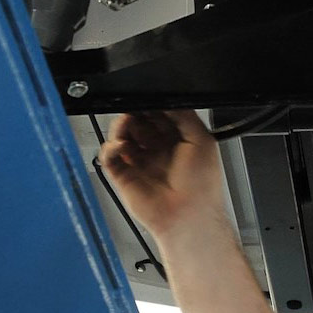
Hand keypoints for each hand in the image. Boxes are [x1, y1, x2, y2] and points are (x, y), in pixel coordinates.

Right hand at [100, 110, 226, 239]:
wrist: (189, 215)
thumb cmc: (202, 186)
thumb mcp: (203, 141)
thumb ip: (185, 117)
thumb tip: (169, 100)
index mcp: (178, 141)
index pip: (159, 115)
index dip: (153, 105)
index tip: (148, 97)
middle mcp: (158, 150)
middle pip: (139, 122)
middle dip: (135, 112)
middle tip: (134, 108)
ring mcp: (140, 162)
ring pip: (122, 136)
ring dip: (121, 125)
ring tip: (126, 122)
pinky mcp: (124, 176)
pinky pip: (110, 157)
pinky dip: (110, 147)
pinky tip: (120, 144)